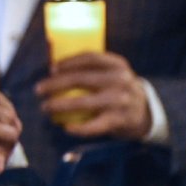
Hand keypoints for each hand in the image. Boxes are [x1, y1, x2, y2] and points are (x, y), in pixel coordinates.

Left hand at [35, 52, 150, 138]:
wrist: (147, 112)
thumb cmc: (118, 89)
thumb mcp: (112, 74)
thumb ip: (91, 69)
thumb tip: (52, 67)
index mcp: (117, 65)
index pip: (89, 57)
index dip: (68, 62)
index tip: (51, 68)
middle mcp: (120, 80)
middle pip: (80, 79)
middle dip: (55, 84)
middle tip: (39, 89)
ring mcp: (120, 101)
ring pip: (83, 103)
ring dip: (59, 105)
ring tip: (45, 107)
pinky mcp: (119, 120)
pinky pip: (94, 126)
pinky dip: (78, 128)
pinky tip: (65, 127)